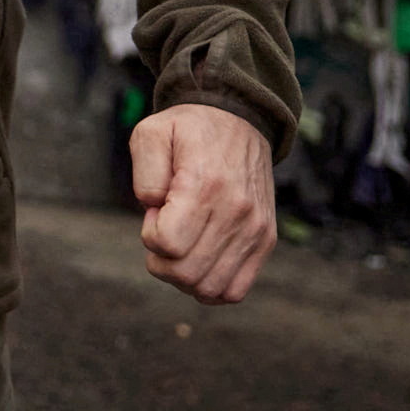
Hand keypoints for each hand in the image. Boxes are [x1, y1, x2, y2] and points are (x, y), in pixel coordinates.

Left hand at [131, 102, 277, 304]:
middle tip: (165, 229)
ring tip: (182, 245)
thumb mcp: (151, 133)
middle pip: (186, 273)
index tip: (155, 211)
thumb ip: (144, 174)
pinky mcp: (265, 241)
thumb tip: (153, 210)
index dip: (150, 234)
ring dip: (183, 277)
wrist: (240, 120)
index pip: (167, 244)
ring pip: (210, 289)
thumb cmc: (189, 129)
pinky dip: (211, 286)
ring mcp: (255, 231)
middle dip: (160, 259)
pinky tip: (199, 260)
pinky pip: (235, 290)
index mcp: (204, 186)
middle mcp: (236, 213)